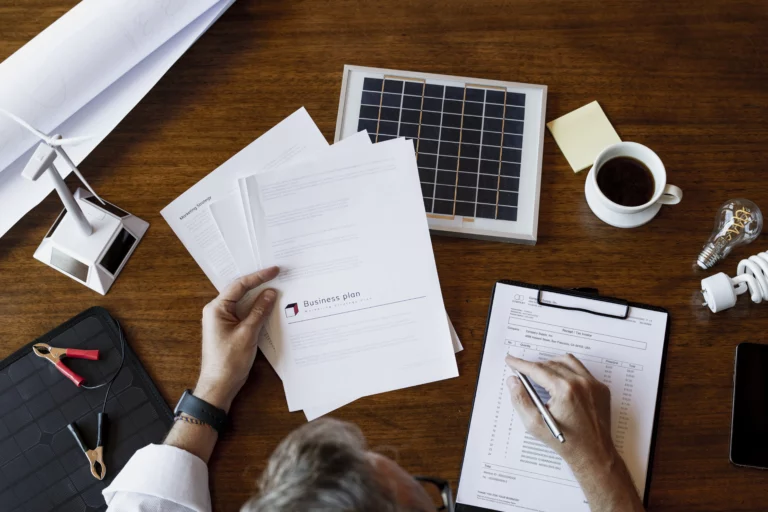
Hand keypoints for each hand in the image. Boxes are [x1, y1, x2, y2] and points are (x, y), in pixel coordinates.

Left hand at [195, 266, 278, 411]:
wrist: (219, 385)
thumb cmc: (229, 361)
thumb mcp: (248, 333)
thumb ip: (259, 311)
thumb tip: (271, 293)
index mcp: (217, 308)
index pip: (239, 285)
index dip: (259, 277)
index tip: (275, 270)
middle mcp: (217, 311)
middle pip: (240, 291)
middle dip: (259, 284)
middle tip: (277, 275)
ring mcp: (222, 320)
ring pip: (243, 302)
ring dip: (259, 297)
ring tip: (276, 287)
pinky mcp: (229, 329)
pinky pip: (244, 313)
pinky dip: (256, 310)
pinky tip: (269, 307)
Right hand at [505, 354, 613, 468]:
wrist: (594, 454)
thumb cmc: (565, 441)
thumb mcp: (535, 424)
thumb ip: (520, 400)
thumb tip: (513, 380)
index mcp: (564, 389)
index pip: (537, 369)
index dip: (521, 364)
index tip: (511, 360)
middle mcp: (581, 382)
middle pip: (551, 364)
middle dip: (534, 366)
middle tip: (523, 371)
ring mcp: (593, 384)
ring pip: (567, 361)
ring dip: (551, 363)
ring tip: (541, 372)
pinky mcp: (601, 388)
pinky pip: (582, 370)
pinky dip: (568, 370)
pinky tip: (560, 380)